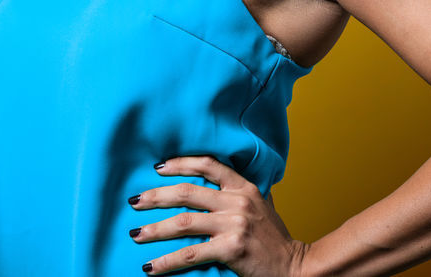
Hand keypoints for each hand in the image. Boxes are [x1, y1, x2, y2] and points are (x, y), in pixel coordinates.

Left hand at [128, 155, 309, 275]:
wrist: (296, 267)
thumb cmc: (275, 239)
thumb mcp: (261, 206)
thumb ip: (239, 193)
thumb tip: (214, 184)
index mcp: (244, 187)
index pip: (207, 165)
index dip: (180, 163)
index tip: (158, 167)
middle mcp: (238, 202)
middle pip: (187, 192)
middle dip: (156, 196)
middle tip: (134, 202)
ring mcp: (234, 225)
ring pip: (183, 222)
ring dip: (155, 229)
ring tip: (136, 234)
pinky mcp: (231, 249)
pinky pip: (190, 254)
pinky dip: (167, 261)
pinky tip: (151, 266)